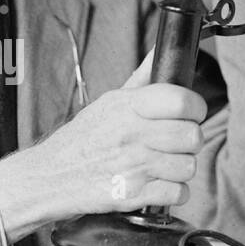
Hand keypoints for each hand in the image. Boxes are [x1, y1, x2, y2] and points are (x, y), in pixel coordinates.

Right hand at [0, 59, 206, 242]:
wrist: (49, 176)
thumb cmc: (81, 139)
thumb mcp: (108, 103)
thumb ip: (142, 78)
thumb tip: (162, 50)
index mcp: (128, 106)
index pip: (183, 101)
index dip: (195, 109)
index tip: (190, 114)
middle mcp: (131, 134)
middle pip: (192, 136)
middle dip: (189, 143)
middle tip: (174, 144)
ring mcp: (132, 166)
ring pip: (188, 167)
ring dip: (180, 169)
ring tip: (162, 166)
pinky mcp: (132, 195)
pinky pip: (178, 194)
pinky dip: (172, 193)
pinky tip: (157, 185)